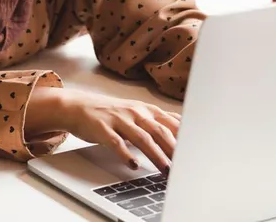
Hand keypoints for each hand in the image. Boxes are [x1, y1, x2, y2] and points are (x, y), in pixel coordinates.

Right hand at [26, 87, 180, 172]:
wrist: (79, 106)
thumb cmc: (112, 113)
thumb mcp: (137, 113)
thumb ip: (158, 122)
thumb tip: (184, 132)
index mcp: (146, 110)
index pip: (171, 123)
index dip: (186, 137)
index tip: (197, 150)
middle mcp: (135, 112)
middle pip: (160, 130)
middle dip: (174, 149)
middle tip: (185, 166)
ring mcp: (119, 119)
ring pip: (142, 138)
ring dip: (156, 155)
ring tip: (165, 169)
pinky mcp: (103, 128)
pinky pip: (116, 142)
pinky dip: (126, 154)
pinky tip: (133, 164)